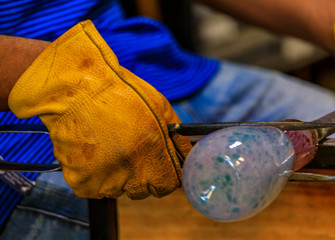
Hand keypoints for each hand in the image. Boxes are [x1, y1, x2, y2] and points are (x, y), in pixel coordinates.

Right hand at [9, 20, 191, 199]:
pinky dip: (95, 174)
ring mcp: (105, 182)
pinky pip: (96, 187)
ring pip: (119, 189)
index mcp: (154, 157)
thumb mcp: (160, 108)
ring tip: (107, 145)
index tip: (157, 164)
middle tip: (128, 148)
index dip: (164, 174)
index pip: (168, 185)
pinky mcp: (82, 183)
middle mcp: (132, 175)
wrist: (77, 88)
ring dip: (116, 174)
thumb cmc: (121, 93)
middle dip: (141, 174)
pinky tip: (92, 151)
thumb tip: (188, 158)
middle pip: (143, 190)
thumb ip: (178, 139)